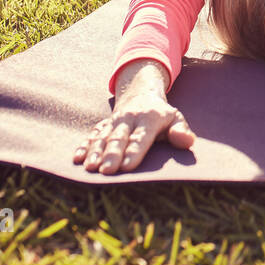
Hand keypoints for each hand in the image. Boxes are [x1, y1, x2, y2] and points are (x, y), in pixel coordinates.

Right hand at [74, 60, 194, 173]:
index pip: (141, 137)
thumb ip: (181, 130)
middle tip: (106, 171)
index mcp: (149, 118)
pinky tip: (77, 158)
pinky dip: (84, 146)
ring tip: (90, 167)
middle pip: (120, 138)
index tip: (128, 167)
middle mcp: (129, 118)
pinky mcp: (104, 125)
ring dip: (95, 151)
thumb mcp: (176, 118)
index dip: (134, 152)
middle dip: (112, 154)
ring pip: (103, 136)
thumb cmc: (162, 115)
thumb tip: (187, 141)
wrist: (141, 93)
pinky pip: (92, 134)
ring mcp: (114, 121)